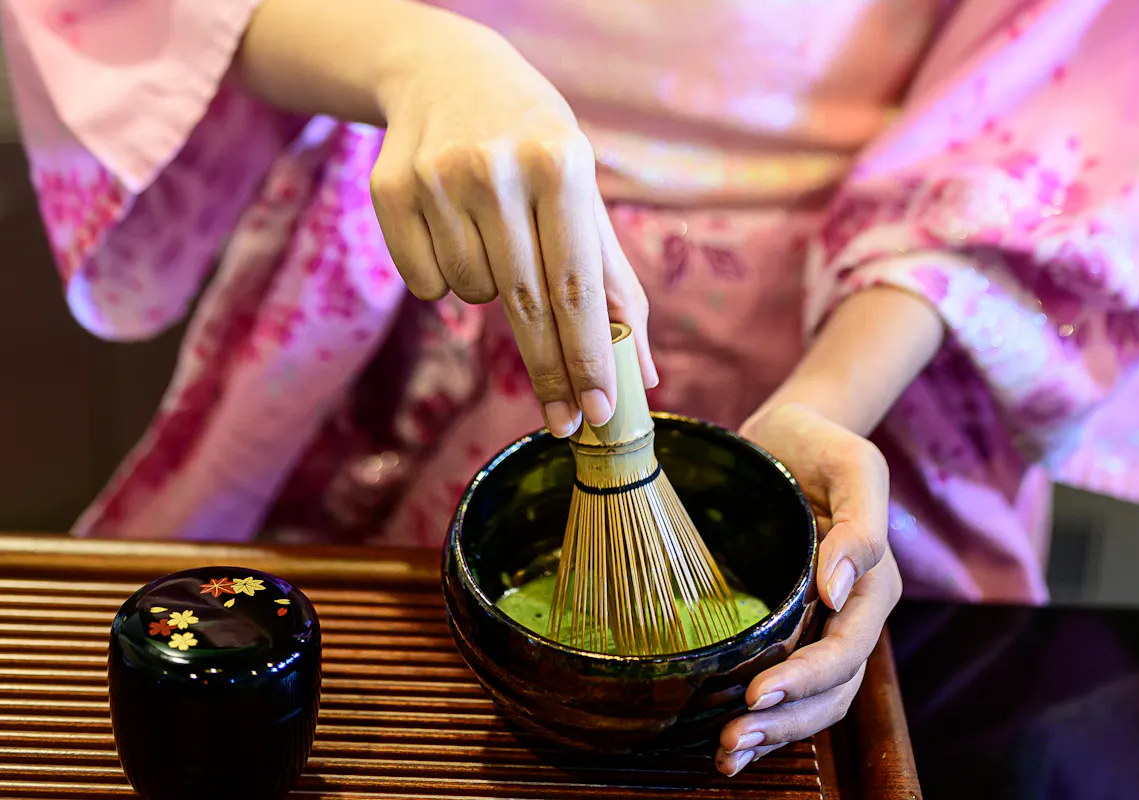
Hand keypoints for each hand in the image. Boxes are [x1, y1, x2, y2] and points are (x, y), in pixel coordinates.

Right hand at [368, 21, 655, 435]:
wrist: (443, 71)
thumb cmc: (532, 143)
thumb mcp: (583, 193)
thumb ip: (614, 282)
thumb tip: (643, 370)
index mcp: (560, 162)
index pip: (577, 285)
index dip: (590, 356)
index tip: (601, 411)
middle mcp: (497, 168)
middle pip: (527, 305)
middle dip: (551, 372)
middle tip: (566, 420)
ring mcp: (436, 178)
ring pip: (472, 295)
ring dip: (490, 293)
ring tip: (494, 235)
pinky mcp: (389, 189)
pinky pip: (425, 283)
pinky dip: (445, 277)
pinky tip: (452, 228)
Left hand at [714, 403, 901, 776]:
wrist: (790, 434)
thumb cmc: (823, 445)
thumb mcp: (852, 466)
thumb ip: (859, 525)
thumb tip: (838, 589)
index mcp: (875, 583)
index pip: (847, 650)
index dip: (806, 679)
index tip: (757, 694)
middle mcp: (852, 614)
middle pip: (832, 689)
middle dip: (786, 721)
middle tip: (732, 739)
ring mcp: (821, 625)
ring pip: (814, 700)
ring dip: (775, 732)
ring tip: (727, 752)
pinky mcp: (789, 625)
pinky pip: (787, 682)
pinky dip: (765, 717)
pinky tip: (730, 739)